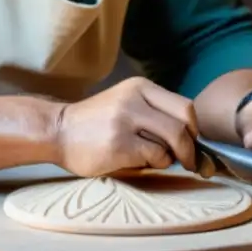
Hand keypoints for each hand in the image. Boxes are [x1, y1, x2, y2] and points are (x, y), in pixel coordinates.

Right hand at [55, 76, 198, 177]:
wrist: (57, 131)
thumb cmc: (95, 122)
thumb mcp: (125, 102)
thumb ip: (154, 112)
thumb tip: (190, 136)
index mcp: (140, 87)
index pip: (184, 106)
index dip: (194, 129)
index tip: (191, 142)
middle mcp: (134, 99)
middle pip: (183, 123)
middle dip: (191, 147)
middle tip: (189, 161)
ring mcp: (126, 121)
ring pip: (172, 140)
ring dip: (171, 157)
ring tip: (156, 160)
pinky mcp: (119, 144)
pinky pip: (155, 156)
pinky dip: (156, 163)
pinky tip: (141, 162)